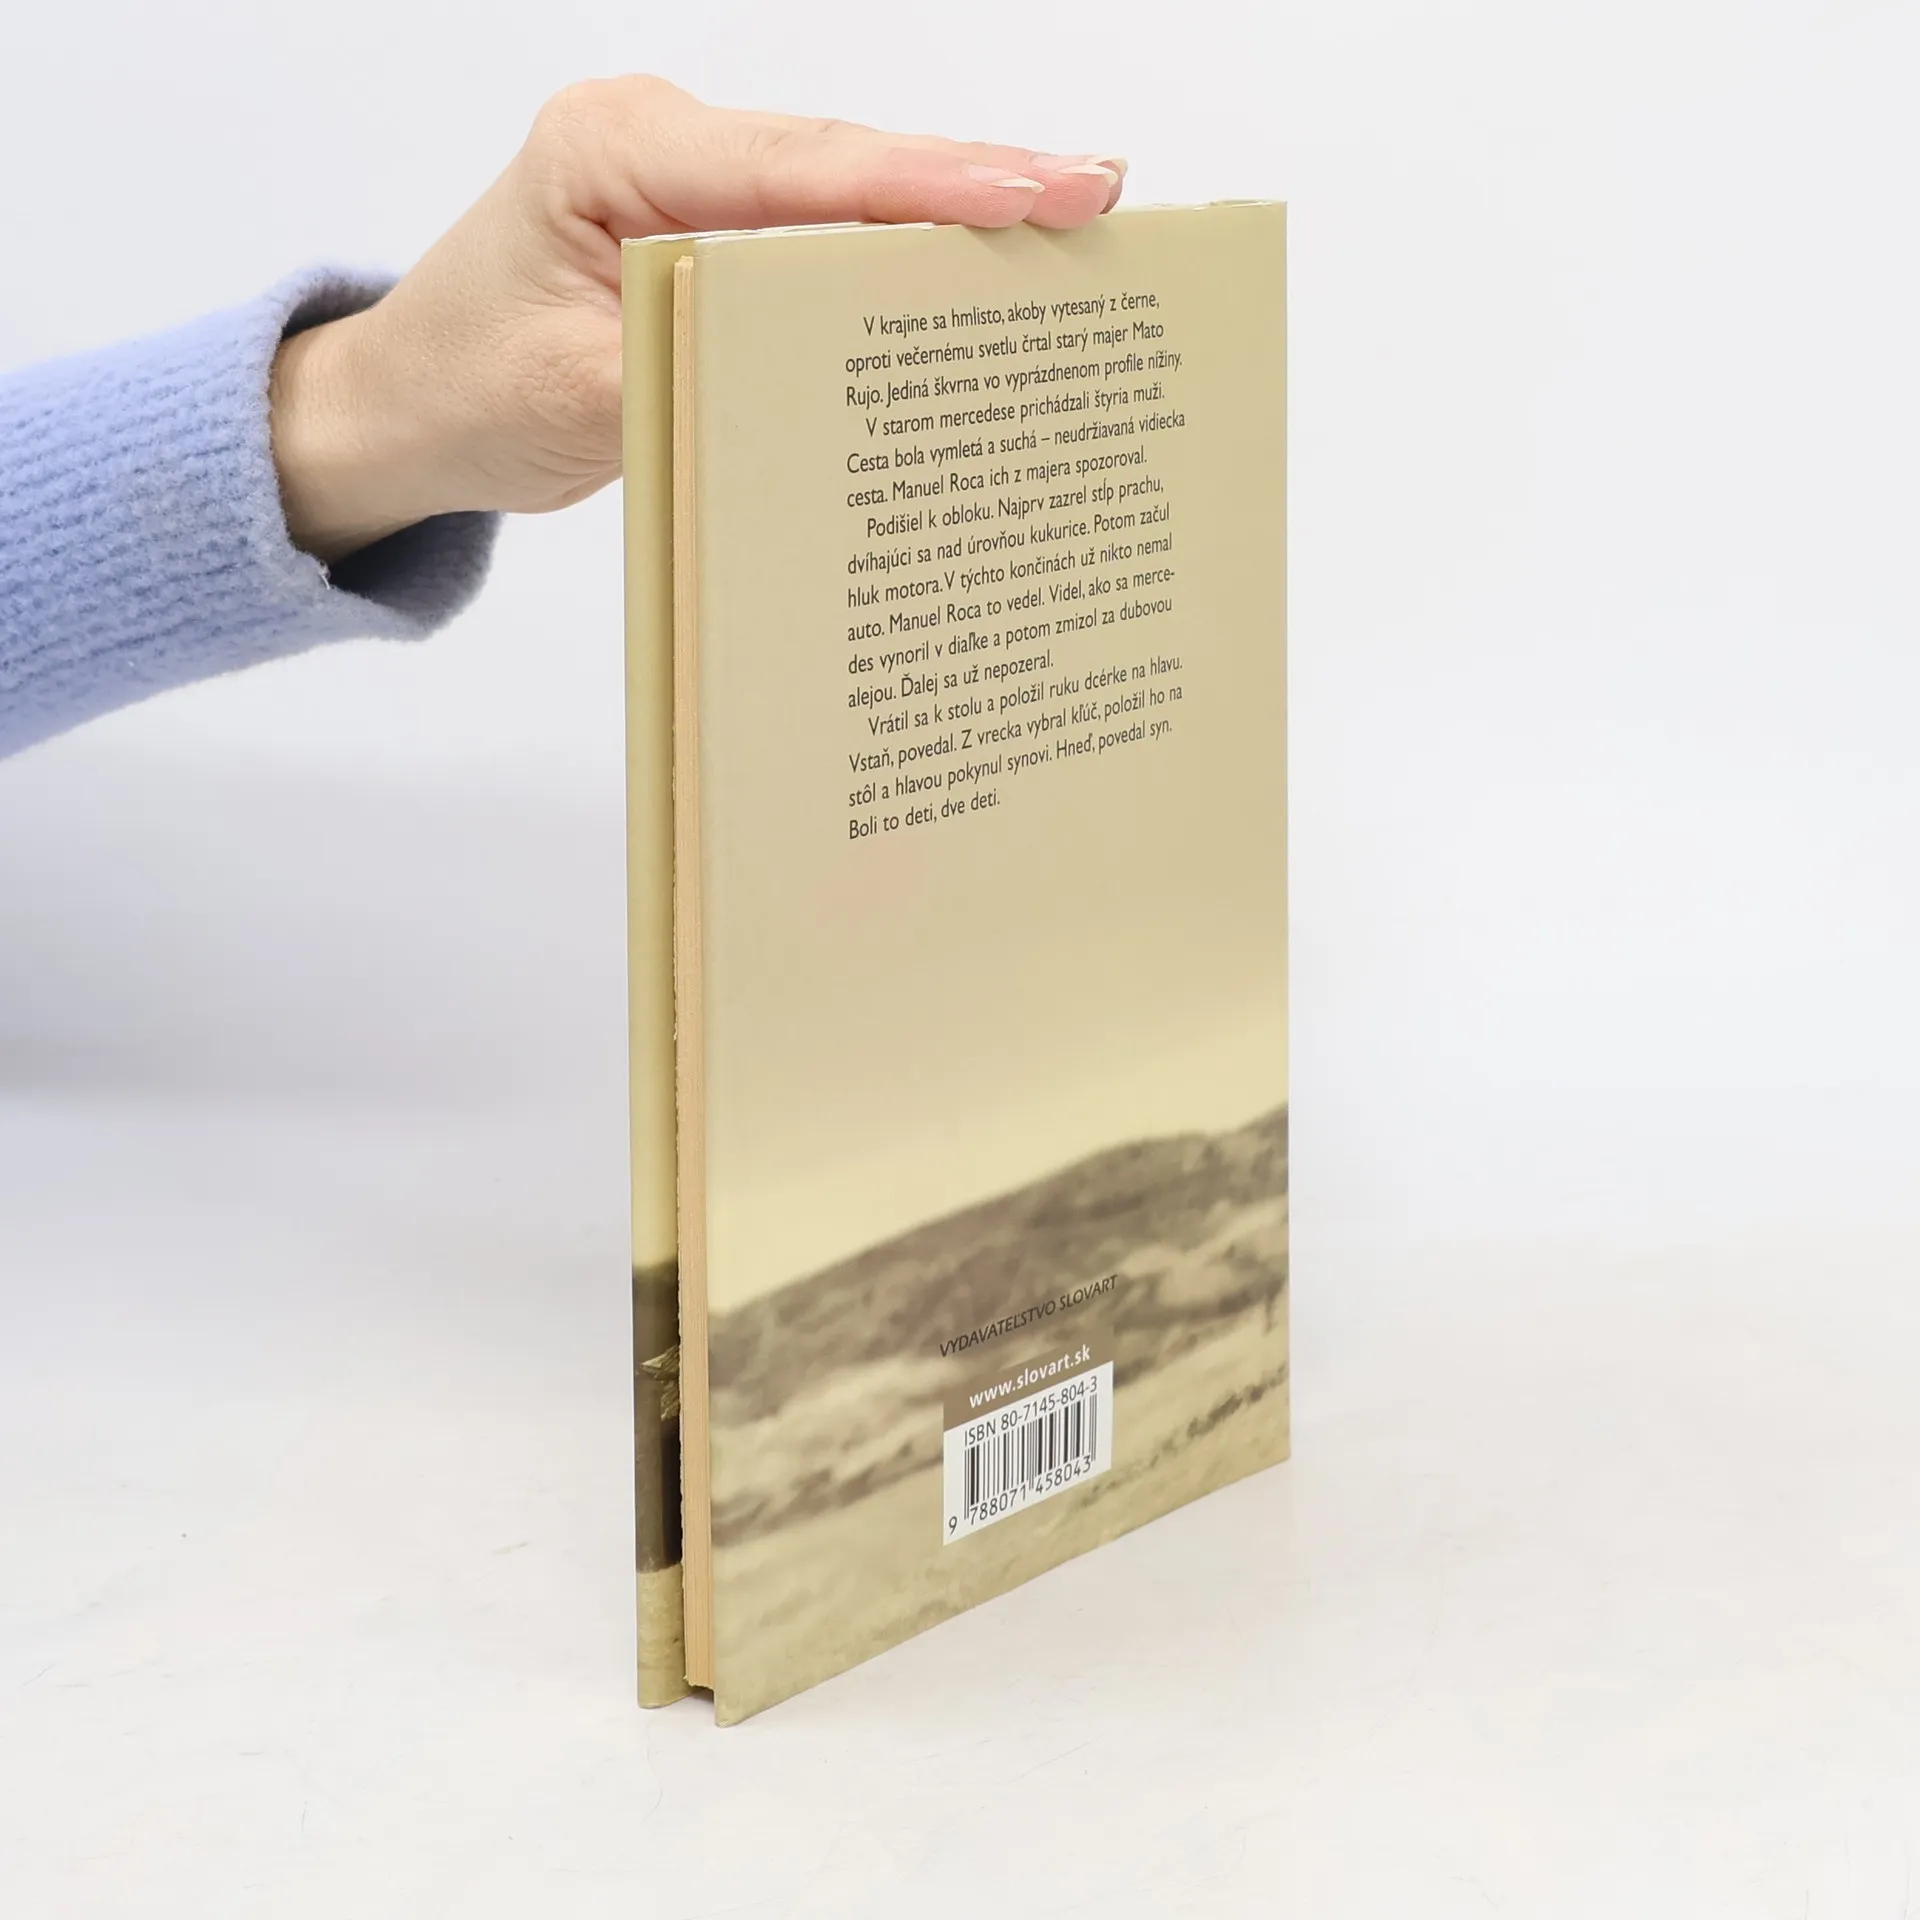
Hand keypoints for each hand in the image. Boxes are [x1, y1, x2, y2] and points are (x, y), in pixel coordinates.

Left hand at [269, 77, 1124, 562]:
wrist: (409, 403)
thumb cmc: (467, 391)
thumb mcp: (576, 398)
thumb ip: (696, 368)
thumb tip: (823, 364)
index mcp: (610, 152)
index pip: (795, 166)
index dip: (920, 185)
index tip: (1028, 194)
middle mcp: (656, 140)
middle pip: (841, 158)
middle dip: (971, 179)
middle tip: (1094, 193)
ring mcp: (686, 175)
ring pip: (843, 185)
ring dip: (951, 208)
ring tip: (1069, 216)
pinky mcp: (707, 221)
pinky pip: (819, 226)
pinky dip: (899, 248)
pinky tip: (978, 262)